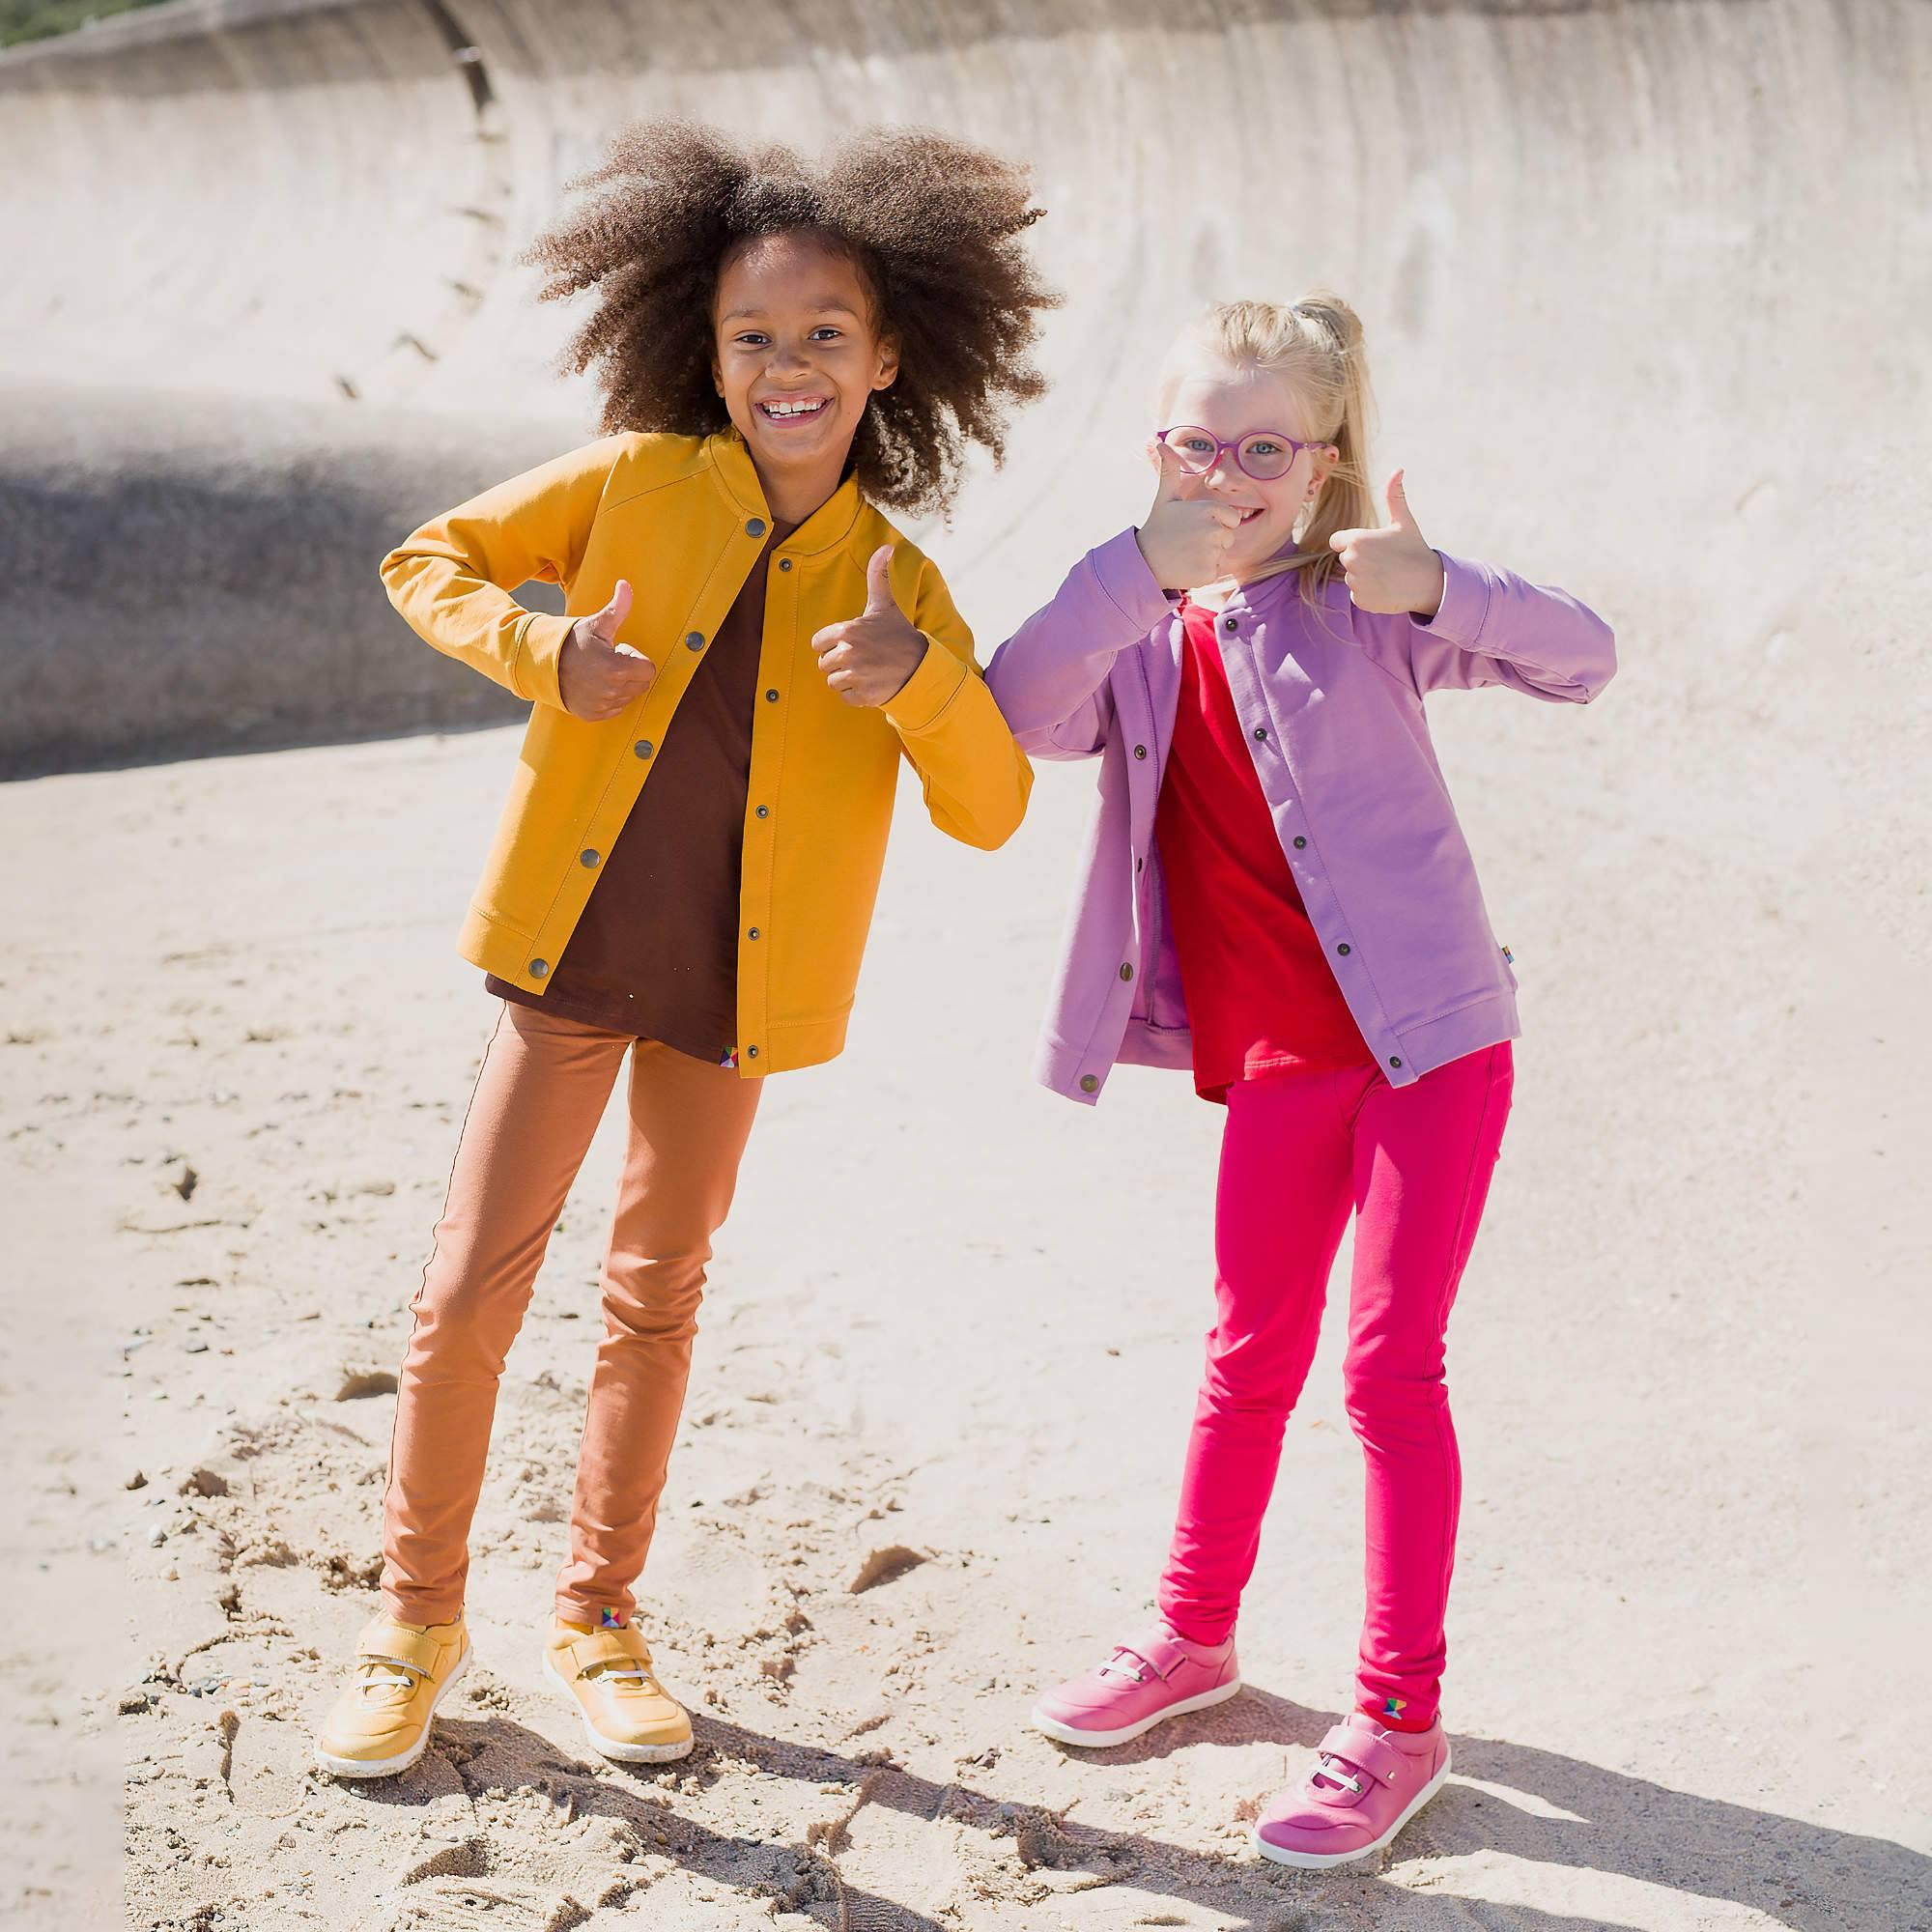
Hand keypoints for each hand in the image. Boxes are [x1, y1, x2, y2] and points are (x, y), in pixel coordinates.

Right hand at [558, 579, 656, 720]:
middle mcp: (611, 691)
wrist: (542, 663)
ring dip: (621, 686)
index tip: (618, 651)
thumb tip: (625, 584)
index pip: (648, 669)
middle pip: (641, 684)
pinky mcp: (593, 715)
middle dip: (630, 672)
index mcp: (617, 669)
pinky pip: (615, 709)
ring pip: (628, 697)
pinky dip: (609, 699)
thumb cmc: (572, 641)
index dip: (635, 658)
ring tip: (599, 672)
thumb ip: (617, 608)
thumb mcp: (596, 624)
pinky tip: (594, 685)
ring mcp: (602, 705)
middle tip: (608, 661)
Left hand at [811, 546, 927, 706]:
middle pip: (824, 663)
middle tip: (863, 660)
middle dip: (840, 663)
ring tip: (866, 672)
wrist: (922, 666)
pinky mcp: (863, 695)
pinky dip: (856, 695)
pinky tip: (870, 685)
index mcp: (847, 630)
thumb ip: (878, 577)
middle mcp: (848, 652)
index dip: (832, 644)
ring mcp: (856, 675)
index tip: (851, 644)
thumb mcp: (885, 606)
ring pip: (833, 681)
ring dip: (847, 679)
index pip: (818, 643)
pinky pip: (845, 697)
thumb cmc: (899, 635)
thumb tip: (886, 546)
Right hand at [1134, 439, 1239, 588]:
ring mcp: (1211, 553)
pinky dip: (1204, 572)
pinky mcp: (1208, 573)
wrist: (1143, 561)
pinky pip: (1216, 571)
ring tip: (1187, 553)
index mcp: (1208, 509)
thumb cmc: (1158, 527)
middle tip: (1188, 541)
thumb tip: (1160, 442)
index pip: (1232, 518)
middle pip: (1229, 537)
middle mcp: (1213, 530)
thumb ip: (1170, 470)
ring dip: (1209, 557)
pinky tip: (1187, 566)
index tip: (1196, 526)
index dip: (1217, 523)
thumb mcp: (1165, 497)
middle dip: (1213, 541)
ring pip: (1222, 555)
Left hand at [1328, 471, 1444, 616]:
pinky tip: (1387, 588)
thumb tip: (1398, 470)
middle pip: (1346, 559)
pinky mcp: (1360, 600)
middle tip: (1386, 560)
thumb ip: (1394, 496)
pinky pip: (1358, 595)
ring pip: (1352, 578)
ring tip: (1388, 574)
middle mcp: (1351, 561)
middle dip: (1361, 559)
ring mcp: (1355, 583)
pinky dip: (1370, 594)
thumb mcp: (1404, 521)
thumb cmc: (1415, 549)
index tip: (1372, 546)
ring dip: (1365, 577)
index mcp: (1356, 540)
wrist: (1429, 582)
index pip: (1338, 541)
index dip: (1353, 542)